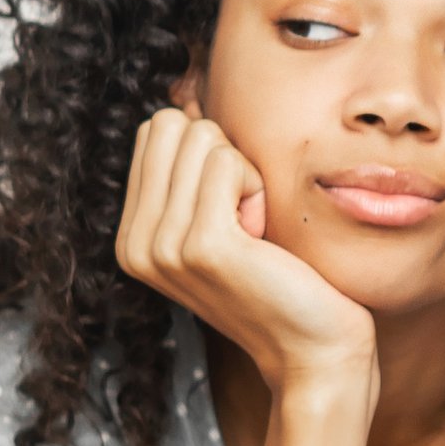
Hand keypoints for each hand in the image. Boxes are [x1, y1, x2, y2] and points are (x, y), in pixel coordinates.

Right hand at [115, 109, 373, 398]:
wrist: (313, 348)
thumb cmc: (281, 278)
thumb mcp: (220, 222)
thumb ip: (190, 174)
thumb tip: (186, 98)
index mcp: (131, 236)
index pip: (155, 132)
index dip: (208, 154)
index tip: (231, 211)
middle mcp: (134, 243)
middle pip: (171, 127)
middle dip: (222, 156)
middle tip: (246, 217)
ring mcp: (163, 246)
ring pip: (202, 139)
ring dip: (245, 175)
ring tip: (256, 233)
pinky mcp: (202, 246)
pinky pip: (227, 161)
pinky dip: (258, 187)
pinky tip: (264, 236)